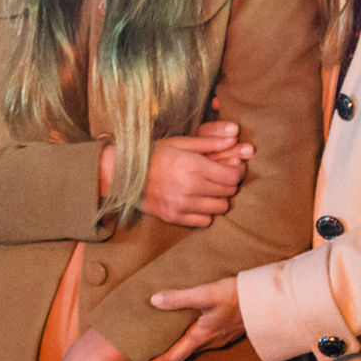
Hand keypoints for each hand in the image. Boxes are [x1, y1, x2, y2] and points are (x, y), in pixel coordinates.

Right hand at [103, 121, 252, 226]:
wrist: (122, 173)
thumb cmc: (153, 154)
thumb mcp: (181, 143)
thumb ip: (210, 142)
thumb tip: (235, 139)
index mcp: (192, 166)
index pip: (232, 176)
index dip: (238, 171)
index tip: (234, 167)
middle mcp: (189, 187)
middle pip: (228, 191)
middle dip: (229, 183)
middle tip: (220, 176)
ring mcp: (181, 204)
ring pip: (220, 208)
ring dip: (219, 198)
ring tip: (208, 189)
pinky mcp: (173, 217)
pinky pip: (204, 221)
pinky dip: (205, 212)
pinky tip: (197, 201)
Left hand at [143, 276, 244, 360]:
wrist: (268, 301)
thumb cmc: (238, 297)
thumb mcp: (207, 293)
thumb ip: (180, 297)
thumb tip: (154, 300)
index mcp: (200, 336)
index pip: (173, 357)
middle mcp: (210, 341)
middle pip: (184, 355)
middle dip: (166, 356)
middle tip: (151, 354)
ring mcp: (222, 338)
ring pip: (197, 348)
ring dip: (182, 348)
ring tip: (170, 340)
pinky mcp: (231, 332)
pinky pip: (209, 341)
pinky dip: (196, 340)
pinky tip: (197, 329)